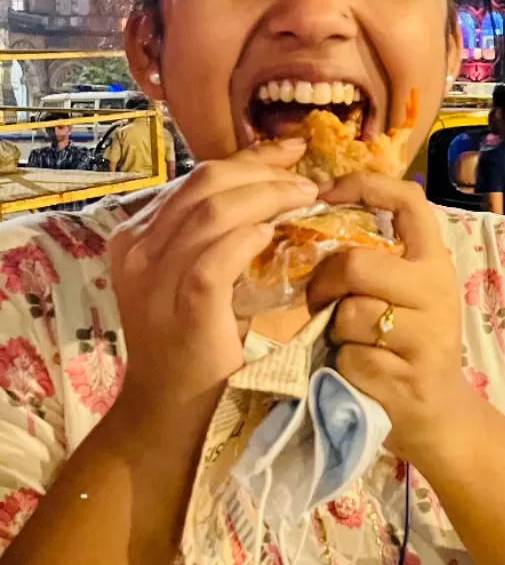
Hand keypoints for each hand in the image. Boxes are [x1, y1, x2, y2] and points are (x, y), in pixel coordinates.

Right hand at [109, 139, 318, 414]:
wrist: (170, 413)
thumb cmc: (193, 344)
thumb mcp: (198, 278)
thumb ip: (216, 237)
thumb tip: (271, 192)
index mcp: (137, 236)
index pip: (196, 178)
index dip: (248, 157)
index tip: (290, 150)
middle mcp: (138, 249)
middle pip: (205, 183)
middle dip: (262, 170)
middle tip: (306, 178)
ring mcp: (156, 276)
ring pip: (213, 211)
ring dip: (267, 196)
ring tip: (305, 199)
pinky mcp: (184, 305)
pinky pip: (218, 256)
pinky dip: (250, 238)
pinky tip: (275, 235)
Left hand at [307, 175, 471, 465]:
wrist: (437, 412)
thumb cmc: (406, 342)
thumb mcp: (402, 292)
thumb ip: (373, 258)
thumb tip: (312, 216)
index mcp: (434, 260)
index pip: (408, 200)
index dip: (363, 186)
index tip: (325, 193)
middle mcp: (436, 290)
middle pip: (356, 264)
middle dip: (324, 283)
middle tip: (319, 299)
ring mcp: (426, 334)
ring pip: (348, 314)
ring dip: (334, 331)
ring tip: (347, 342)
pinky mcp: (407, 375)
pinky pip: (349, 357)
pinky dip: (342, 365)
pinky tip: (358, 371)